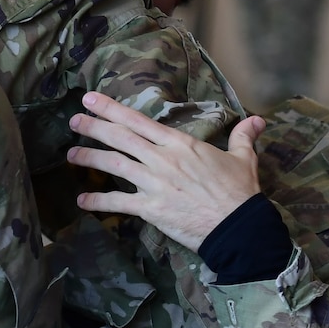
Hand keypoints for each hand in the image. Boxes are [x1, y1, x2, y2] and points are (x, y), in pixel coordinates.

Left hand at [66, 92, 265, 250]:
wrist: (239, 227)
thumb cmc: (241, 193)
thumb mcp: (243, 159)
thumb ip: (243, 137)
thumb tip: (257, 120)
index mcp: (180, 144)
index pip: (139, 121)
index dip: (111, 109)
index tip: (90, 100)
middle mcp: (162, 159)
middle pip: (120, 137)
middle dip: (94, 126)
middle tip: (73, 120)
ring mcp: (154, 183)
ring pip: (114, 165)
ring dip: (89, 158)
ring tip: (71, 154)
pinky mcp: (151, 208)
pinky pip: (118, 203)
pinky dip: (97, 202)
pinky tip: (82, 201)